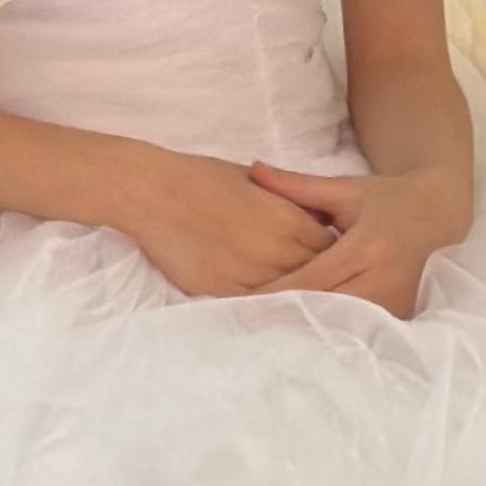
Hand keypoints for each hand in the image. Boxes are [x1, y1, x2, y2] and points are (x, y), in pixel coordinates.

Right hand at [112, 144, 341, 299]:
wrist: (157, 192)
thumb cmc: (204, 178)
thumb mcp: (257, 181)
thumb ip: (289, 202)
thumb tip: (315, 219)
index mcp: (289, 219)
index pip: (328, 247)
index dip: (326, 252)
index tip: (322, 255)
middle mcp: (278, 250)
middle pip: (315, 275)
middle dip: (315, 276)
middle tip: (312, 280)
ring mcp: (252, 274)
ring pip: (289, 296)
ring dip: (292, 295)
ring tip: (292, 295)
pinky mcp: (225, 292)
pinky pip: (256, 308)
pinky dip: (264, 307)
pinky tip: (264, 305)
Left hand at [249, 161, 471, 319]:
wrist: (439, 214)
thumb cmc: (386, 199)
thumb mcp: (345, 187)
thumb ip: (296, 185)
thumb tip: (252, 169)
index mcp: (365, 248)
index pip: (311, 281)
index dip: (274, 294)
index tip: (239, 301)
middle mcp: (382, 282)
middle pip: (322, 310)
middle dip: (282, 316)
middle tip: (241, 325)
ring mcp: (394, 305)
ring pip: (338, 327)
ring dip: (304, 329)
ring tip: (262, 335)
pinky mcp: (399, 318)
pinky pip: (356, 330)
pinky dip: (328, 332)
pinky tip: (299, 335)